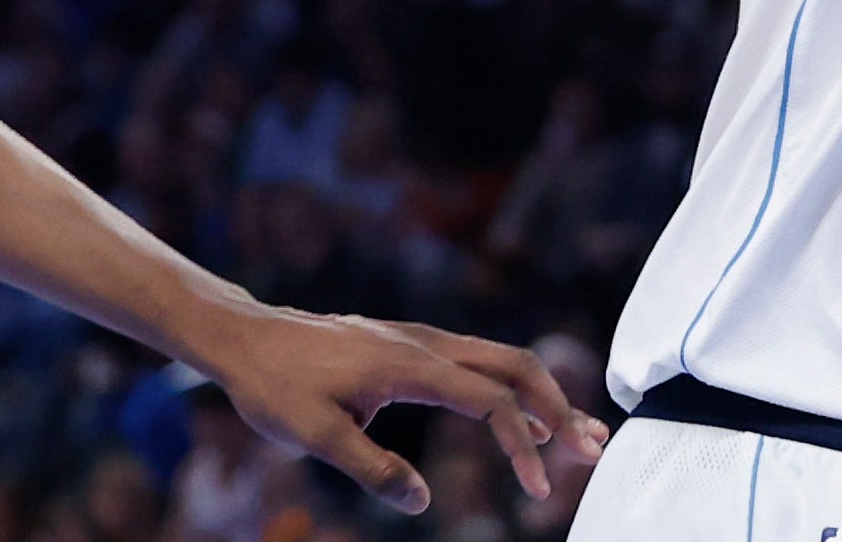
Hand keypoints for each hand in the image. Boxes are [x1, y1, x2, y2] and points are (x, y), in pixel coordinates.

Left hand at [177, 297, 593, 519]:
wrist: (248, 338)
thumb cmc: (277, 386)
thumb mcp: (314, 436)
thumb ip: (370, 469)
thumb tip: (420, 502)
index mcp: (411, 364)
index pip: (490, 403)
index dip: (522, 446)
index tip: (536, 490)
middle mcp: (427, 343)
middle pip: (515, 366)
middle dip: (559, 407)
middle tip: (593, 448)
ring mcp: (421, 340)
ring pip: (501, 358)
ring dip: (542, 393)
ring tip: (574, 431)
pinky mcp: (411, 346)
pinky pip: (477, 360)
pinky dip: (511, 386)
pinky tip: (518, 411)